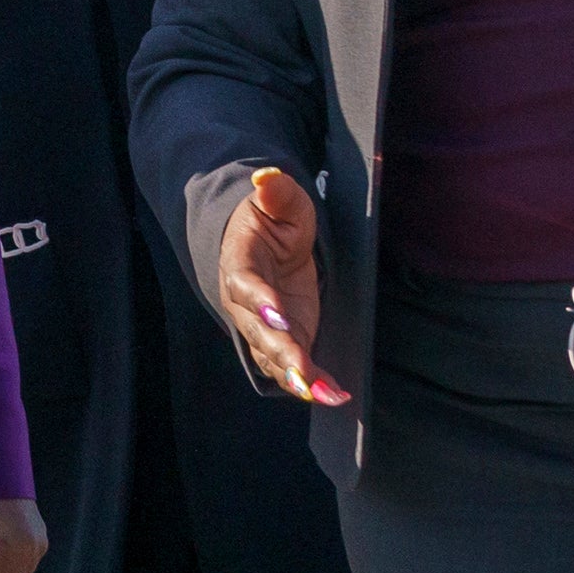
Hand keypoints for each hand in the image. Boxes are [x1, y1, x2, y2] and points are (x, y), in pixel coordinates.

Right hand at [215, 166, 350, 405]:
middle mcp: (245, 303)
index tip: (277, 314)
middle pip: (258, 330)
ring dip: (294, 376)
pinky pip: (291, 366)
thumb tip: (267, 178)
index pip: (246, 284)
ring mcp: (263, 326)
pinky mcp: (284, 339)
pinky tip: (333, 394)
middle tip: (301, 371)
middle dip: (279, 352)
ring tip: (319, 393)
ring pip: (271, 355)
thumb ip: (277, 193)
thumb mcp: (282, 201)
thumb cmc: (273, 219)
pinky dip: (311, 382)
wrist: (264, 243)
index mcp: (240, 264)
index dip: (260, 301)